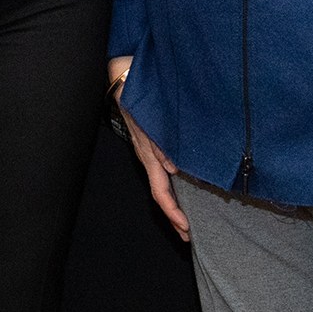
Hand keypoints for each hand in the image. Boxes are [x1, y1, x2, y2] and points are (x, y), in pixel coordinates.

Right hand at [109, 56, 188, 240]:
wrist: (124, 76)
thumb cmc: (137, 94)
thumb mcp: (149, 118)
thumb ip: (159, 142)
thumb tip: (172, 168)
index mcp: (147, 155)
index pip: (160, 191)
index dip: (172, 211)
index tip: (186, 227)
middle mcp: (148, 157)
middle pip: (160, 194)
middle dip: (173, 217)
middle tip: (188, 235)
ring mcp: (149, 151)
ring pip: (162, 185)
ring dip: (174, 204)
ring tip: (186, 220)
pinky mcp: (152, 143)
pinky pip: (162, 171)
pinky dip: (172, 186)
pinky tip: (182, 187)